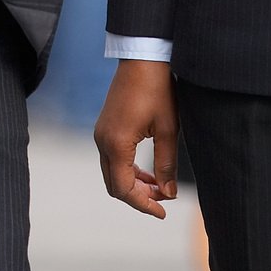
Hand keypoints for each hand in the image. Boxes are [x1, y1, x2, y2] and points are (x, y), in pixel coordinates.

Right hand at [94, 59, 178, 218]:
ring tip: (159, 187)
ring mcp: (101, 133)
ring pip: (112, 172)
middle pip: (114, 184)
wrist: (142, 58)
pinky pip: (112, 158)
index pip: (124, 189)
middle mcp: (103, 140)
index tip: (163, 212)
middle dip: (138, 197)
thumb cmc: (157, 90)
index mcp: (117, 144)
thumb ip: (167, 165)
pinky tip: (147, 171)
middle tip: (164, 200)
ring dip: (133, 184)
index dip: (143, 205)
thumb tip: (168, 193)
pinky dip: (128, 170)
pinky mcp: (105, 127)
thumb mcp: (169, 130)